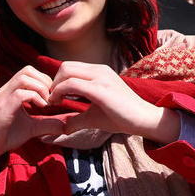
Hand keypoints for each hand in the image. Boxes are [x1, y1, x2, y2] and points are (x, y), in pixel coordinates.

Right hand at [0, 66, 67, 170]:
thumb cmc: (5, 136)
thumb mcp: (31, 128)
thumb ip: (47, 124)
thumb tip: (65, 125)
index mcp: (11, 91)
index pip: (29, 72)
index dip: (44, 80)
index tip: (52, 96)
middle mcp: (5, 91)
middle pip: (27, 70)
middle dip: (45, 82)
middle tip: (51, 98)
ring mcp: (2, 100)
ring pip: (23, 79)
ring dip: (40, 89)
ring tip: (46, 103)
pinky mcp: (1, 111)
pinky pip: (19, 95)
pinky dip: (34, 98)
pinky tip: (41, 108)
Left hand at [47, 62, 180, 143]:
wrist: (143, 119)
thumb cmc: (121, 117)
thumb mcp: (94, 116)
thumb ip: (77, 119)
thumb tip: (63, 129)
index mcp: (99, 71)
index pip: (70, 67)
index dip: (57, 81)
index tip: (54, 97)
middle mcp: (99, 69)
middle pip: (65, 66)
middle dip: (53, 82)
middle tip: (51, 100)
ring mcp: (100, 77)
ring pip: (66, 71)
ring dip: (54, 87)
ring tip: (54, 102)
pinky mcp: (100, 89)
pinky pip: (72, 84)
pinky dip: (59, 92)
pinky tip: (58, 103)